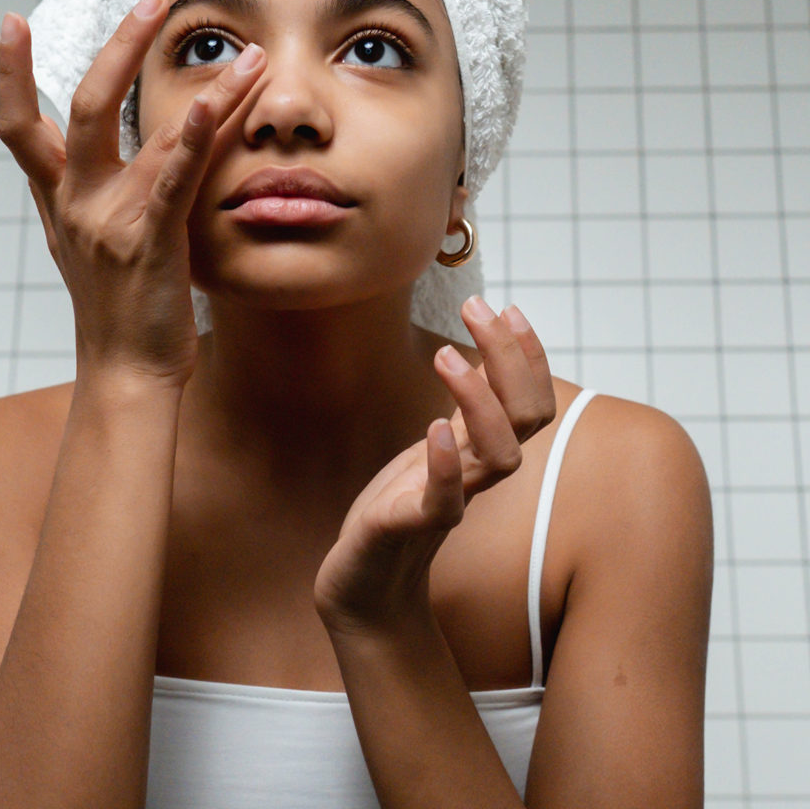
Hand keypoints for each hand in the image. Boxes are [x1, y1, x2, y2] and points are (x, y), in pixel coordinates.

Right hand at [0, 0, 264, 382]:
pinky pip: (172, 180)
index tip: (11, 22)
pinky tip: (217, 102)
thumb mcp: (92, 245)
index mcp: (60, 202)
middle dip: (116, 48)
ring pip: (146, 135)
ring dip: (205, 89)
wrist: (125, 373)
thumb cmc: (118, 310)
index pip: (19, 128)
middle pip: (82, 107)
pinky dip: (192, 138)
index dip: (8, 74)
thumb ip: (94, 195)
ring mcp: (110, 222)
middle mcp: (76, 204)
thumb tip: (102, 157)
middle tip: (152, 0)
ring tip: (247, 51)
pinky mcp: (150, 242)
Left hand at [314, 298, 555, 633]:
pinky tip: (435, 430)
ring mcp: (447, 502)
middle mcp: (474, 475)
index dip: (530, 357)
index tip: (509, 308)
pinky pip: (444, 504)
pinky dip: (445, 467)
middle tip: (477, 306)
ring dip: (479, 401)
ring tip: (446, 356)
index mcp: (478, 452)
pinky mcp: (409, 529)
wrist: (362, 586)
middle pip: (526, 418)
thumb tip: (482, 357)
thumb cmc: (398, 510)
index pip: (531, 403)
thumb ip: (462, 414)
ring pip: (499, 458)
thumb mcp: (433, 449)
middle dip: (512, 357)